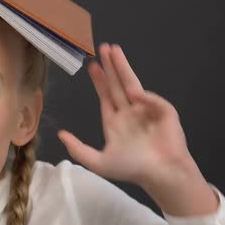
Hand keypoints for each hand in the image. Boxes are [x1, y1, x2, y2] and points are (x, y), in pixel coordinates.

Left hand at [57, 43, 197, 189]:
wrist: (161, 177)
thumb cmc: (132, 169)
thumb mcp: (98, 162)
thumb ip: (78, 149)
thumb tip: (60, 134)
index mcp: (115, 122)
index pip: (105, 95)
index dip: (99, 80)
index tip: (91, 65)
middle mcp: (130, 113)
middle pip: (118, 84)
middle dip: (111, 66)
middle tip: (103, 47)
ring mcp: (147, 111)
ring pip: (133, 84)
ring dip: (123, 67)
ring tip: (115, 51)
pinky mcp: (165, 113)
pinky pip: (153, 101)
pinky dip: (145, 97)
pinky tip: (135, 95)